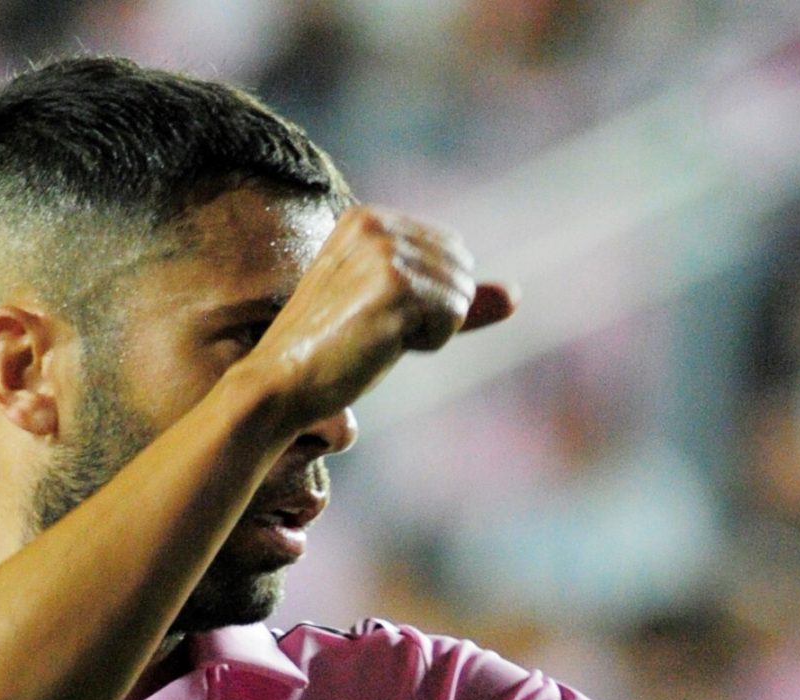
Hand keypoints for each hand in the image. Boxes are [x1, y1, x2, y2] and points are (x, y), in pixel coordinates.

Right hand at [235, 204, 515, 431]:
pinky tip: (381, 344)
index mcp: (368, 217)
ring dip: (430, 330)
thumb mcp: (400, 315)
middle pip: (461, 269)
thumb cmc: (335, 354)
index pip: (451, 253)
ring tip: (375, 337)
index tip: (374, 315)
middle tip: (376, 330)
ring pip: (460, 294)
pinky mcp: (396, 283)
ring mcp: (385, 250)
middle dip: (434, 312)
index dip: (429, 300)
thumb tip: (517, 295)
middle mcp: (376, 222)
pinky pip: (453, 315)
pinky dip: (428, 341)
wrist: (282, 383)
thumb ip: (454, 298)